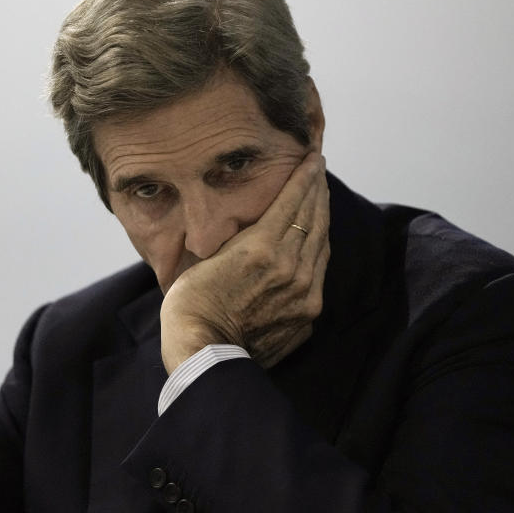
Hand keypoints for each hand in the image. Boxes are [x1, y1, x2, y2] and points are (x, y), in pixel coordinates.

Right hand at [160, 152, 330, 371]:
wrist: (203, 354)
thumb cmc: (191, 303)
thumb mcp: (207, 257)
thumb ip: (237, 238)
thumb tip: (248, 223)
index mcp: (263, 246)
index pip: (294, 201)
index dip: (305, 176)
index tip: (313, 158)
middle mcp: (290, 265)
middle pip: (313, 218)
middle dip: (317, 190)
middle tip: (318, 170)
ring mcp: (303, 291)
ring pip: (321, 244)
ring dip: (322, 217)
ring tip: (320, 198)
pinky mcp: (307, 312)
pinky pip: (319, 272)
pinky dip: (318, 249)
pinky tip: (315, 240)